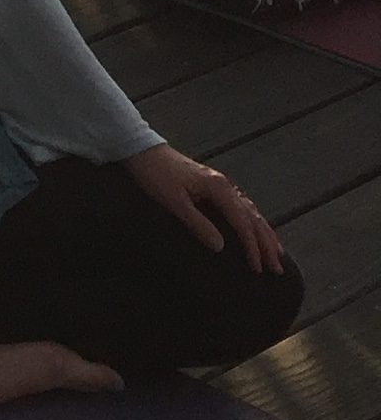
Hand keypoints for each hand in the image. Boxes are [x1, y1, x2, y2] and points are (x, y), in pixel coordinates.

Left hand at [125, 144, 287, 276]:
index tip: (258, 268)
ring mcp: (221, 185)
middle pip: (253, 218)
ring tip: (276, 254)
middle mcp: (226, 186)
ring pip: (251, 212)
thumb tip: (221, 247)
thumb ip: (197, 223)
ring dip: (264, 234)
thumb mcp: (173, 202)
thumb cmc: (155, 176)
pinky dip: (253, 222)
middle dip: (267, 244)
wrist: (143, 150)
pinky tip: (256, 230)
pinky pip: (242, 207)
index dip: (252, 247)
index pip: (242, 223)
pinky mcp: (214, 186)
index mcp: (219, 189)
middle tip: (277, 269)